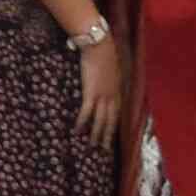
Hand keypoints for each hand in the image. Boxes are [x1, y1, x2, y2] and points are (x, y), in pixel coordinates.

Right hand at [76, 37, 120, 151]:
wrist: (100, 45)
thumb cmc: (105, 53)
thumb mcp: (112, 69)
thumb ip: (110, 79)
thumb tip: (107, 83)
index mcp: (118, 90)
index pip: (117, 113)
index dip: (115, 125)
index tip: (112, 135)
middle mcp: (112, 96)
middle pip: (111, 121)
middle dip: (107, 136)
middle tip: (104, 149)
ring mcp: (102, 96)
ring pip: (100, 120)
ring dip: (96, 134)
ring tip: (92, 145)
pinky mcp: (91, 93)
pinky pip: (87, 112)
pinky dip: (82, 122)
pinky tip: (77, 130)